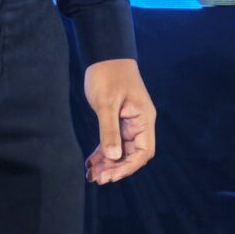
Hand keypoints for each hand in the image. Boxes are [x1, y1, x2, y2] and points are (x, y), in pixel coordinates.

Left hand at [84, 58, 156, 184]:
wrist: (105, 55)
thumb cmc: (108, 75)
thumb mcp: (107, 103)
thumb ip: (110, 130)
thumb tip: (113, 157)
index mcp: (143, 119)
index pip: (143, 151)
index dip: (129, 166)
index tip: (111, 175)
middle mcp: (139, 123)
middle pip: (132, 154)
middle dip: (116, 168)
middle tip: (97, 178)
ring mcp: (128, 122)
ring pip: (121, 150)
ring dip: (108, 163)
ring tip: (92, 174)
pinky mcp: (117, 120)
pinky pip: (113, 142)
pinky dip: (103, 153)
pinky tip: (90, 162)